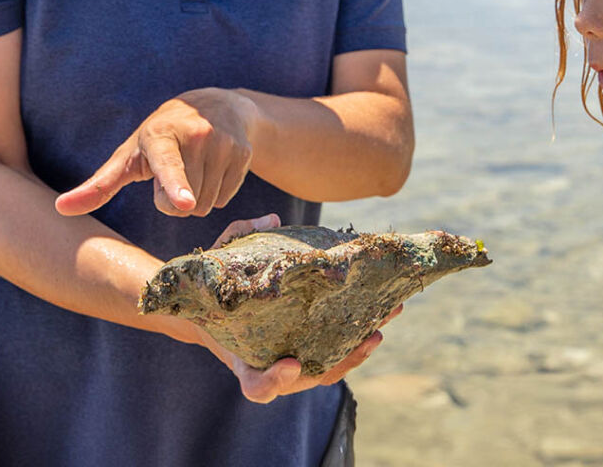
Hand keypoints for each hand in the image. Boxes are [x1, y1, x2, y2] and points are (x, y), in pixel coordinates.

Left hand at [54, 88, 257, 217]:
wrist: (217, 105)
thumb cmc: (161, 137)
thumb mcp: (130, 155)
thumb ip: (98, 185)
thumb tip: (59, 209)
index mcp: (161, 136)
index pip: (167, 166)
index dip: (174, 185)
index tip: (183, 202)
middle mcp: (197, 135)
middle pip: (186, 204)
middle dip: (177, 201)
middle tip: (175, 176)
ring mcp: (225, 142)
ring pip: (208, 203)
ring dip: (198, 199)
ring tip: (195, 172)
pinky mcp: (245, 151)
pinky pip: (227, 197)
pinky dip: (218, 192)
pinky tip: (214, 169)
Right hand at [200, 213, 401, 403]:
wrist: (213, 306)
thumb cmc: (215, 282)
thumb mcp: (220, 257)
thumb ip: (241, 236)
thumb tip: (273, 219)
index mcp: (242, 356)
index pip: (256, 384)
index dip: (274, 380)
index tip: (291, 363)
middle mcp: (270, 364)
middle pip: (309, 379)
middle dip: (344, 361)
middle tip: (370, 338)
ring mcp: (291, 358)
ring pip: (330, 365)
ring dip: (362, 346)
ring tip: (389, 313)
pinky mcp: (308, 343)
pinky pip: (335, 347)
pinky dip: (360, 331)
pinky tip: (384, 307)